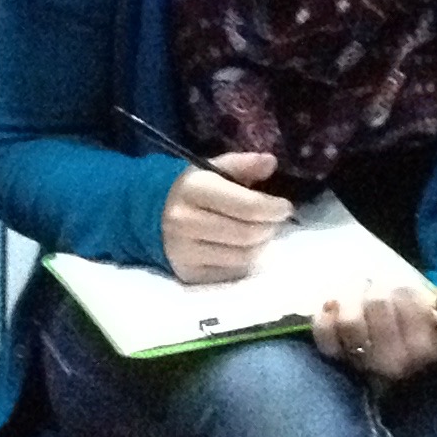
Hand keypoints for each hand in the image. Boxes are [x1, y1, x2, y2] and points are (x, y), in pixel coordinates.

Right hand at [161, 149, 295, 282]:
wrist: (151, 217)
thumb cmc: (193, 190)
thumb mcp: (213, 169)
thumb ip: (243, 164)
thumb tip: (271, 162)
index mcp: (193, 189)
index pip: (247, 206)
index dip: (273, 208)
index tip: (285, 207)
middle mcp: (185, 222)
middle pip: (248, 234)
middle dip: (269, 227)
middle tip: (273, 220)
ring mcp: (185, 252)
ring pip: (243, 256)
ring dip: (259, 245)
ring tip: (258, 232)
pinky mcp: (189, 274)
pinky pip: (231, 272)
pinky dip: (243, 261)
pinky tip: (240, 248)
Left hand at [312, 277, 436, 381]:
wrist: (415, 367)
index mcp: (426, 354)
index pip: (407, 303)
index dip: (407, 292)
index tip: (411, 295)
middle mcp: (393, 365)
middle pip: (377, 301)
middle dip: (381, 289)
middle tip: (385, 291)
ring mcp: (363, 365)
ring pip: (349, 319)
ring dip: (353, 296)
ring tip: (363, 294)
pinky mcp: (338, 361)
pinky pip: (323, 336)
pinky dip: (323, 315)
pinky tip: (334, 304)